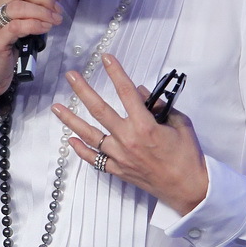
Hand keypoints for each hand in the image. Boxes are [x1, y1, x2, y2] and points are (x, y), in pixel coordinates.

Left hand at [52, 54, 207, 215]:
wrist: (188, 188)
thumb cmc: (187, 155)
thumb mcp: (181, 123)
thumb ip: (160, 106)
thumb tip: (142, 94)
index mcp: (145, 126)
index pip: (127, 92)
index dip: (116, 73)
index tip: (107, 58)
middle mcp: (128, 139)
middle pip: (100, 110)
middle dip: (83, 90)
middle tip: (71, 77)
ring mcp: (120, 156)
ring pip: (90, 135)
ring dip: (71, 119)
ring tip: (57, 107)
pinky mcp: (118, 170)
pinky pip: (94, 159)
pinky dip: (81, 150)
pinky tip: (70, 140)